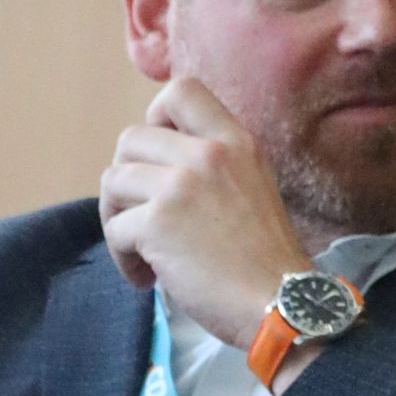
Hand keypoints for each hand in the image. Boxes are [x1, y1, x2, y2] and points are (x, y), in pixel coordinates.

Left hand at [100, 78, 310, 348]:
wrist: (282, 305)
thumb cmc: (267, 260)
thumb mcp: (254, 187)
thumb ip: (215, 166)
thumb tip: (157, 165)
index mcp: (236, 142)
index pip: (182, 90)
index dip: (157, 118)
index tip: (162, 157)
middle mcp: (207, 154)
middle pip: (131, 138)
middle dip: (127, 179)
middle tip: (144, 215)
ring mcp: (179, 186)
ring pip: (112, 181)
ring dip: (118, 218)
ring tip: (143, 250)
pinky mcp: (156, 222)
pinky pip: (114, 229)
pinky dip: (124, 258)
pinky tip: (147, 277)